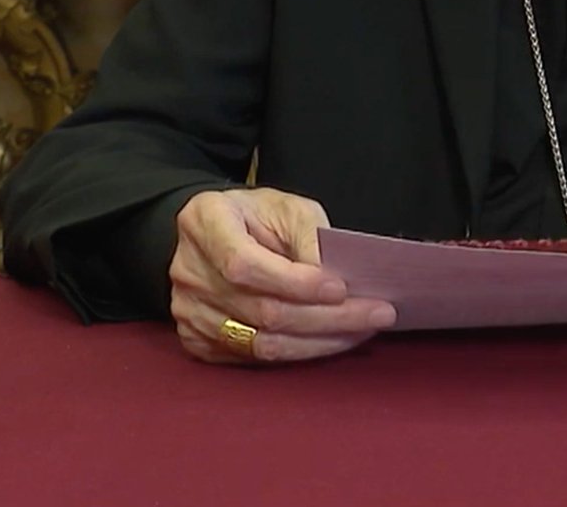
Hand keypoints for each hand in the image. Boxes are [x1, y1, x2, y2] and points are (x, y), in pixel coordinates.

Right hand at [168, 188, 395, 365]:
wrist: (216, 235)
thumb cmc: (257, 216)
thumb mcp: (287, 207)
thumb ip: (309, 237)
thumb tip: (333, 280)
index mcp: (204, 222)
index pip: (246, 265)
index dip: (296, 283)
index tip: (342, 288)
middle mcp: (188, 271)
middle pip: (261, 311)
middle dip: (328, 318)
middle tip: (377, 313)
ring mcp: (188, 311)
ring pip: (261, 343)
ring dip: (321, 341)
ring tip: (363, 330)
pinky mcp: (197, 340)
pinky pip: (253, 359)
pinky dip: (299, 353)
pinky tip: (331, 340)